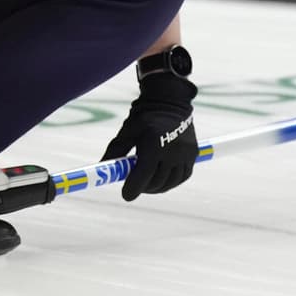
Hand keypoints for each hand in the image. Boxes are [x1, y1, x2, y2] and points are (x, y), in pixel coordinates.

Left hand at [101, 75, 197, 201]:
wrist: (170, 100)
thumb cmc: (145, 115)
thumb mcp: (127, 130)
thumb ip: (116, 151)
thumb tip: (102, 168)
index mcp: (153, 145)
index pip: (143, 175)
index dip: (133, 189)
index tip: (125, 195)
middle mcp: (171, 152)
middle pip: (156, 182)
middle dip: (143, 188)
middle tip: (133, 186)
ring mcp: (185, 154)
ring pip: (170, 182)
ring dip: (157, 187)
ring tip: (146, 182)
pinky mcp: (193, 155)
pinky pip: (182, 177)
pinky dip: (171, 181)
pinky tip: (161, 178)